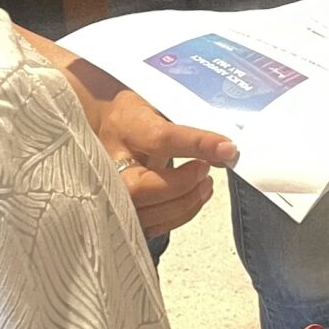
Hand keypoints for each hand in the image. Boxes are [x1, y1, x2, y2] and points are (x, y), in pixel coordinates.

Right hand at [30, 34, 239, 235]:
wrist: (100, 127)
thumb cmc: (135, 115)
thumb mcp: (156, 103)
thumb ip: (187, 123)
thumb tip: (226, 149)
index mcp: (123, 125)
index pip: (162, 139)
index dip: (197, 144)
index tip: (228, 148)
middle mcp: (108, 161)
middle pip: (144, 188)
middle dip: (183, 185)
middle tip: (206, 169)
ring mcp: (108, 190)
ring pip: (146, 213)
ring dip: (186, 203)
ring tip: (206, 184)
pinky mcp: (116, 210)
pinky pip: (149, 224)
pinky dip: (178, 215)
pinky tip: (193, 197)